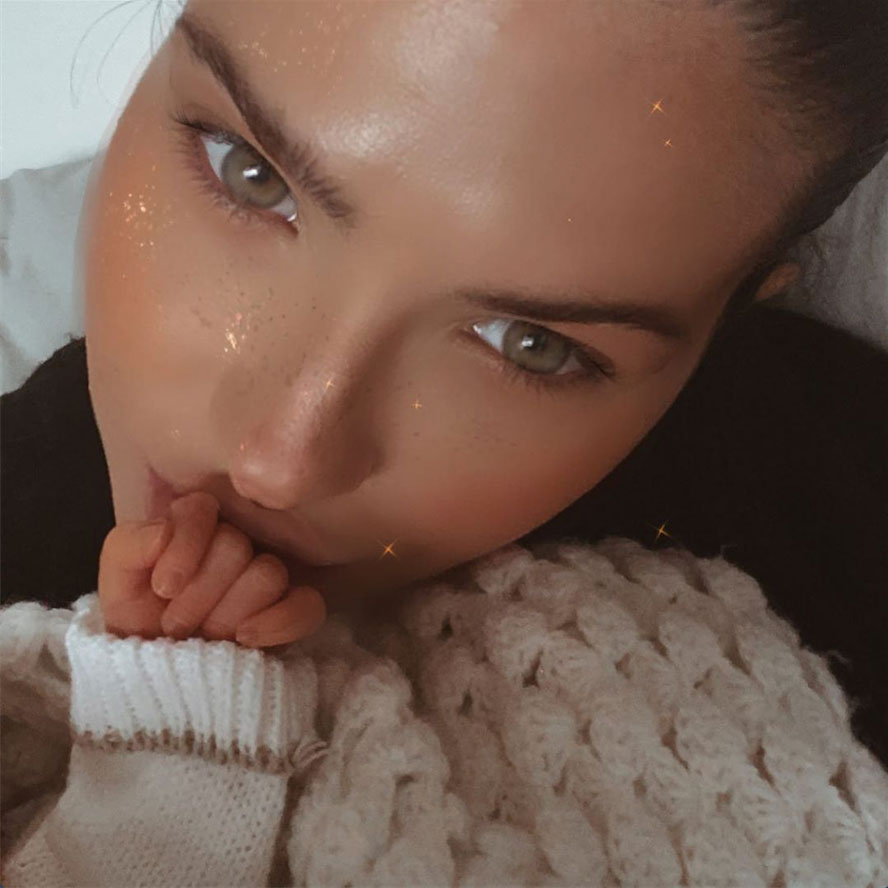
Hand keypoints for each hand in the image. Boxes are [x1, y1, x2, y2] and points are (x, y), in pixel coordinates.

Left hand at [98, 491, 325, 647]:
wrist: (159, 681)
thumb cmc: (140, 626)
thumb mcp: (118, 586)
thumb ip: (128, 546)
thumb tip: (164, 533)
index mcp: (195, 527)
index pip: (202, 509)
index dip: (186, 545)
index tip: (164, 588)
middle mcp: (236, 544)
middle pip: (235, 546)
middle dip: (199, 593)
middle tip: (176, 625)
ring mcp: (268, 579)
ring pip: (268, 574)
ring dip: (227, 614)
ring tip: (204, 637)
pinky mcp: (293, 612)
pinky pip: (309, 606)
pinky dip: (279, 623)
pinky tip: (246, 639)